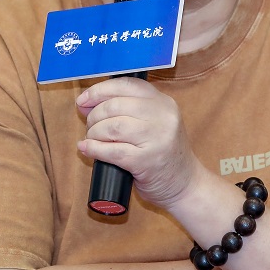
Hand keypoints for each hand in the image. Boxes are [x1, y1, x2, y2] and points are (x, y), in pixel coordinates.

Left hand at [76, 77, 201, 208]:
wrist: (186, 185)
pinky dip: (94, 149)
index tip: (84, 100)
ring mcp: (156, 139)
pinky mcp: (146, 161)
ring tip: (92, 139)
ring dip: (94, 132)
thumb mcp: (155, 123)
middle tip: (90, 126)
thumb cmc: (163, 153)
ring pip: (112, 127)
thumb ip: (129, 110)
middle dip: (94, 115)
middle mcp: (163, 117)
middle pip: (115, 105)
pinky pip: (112, 151)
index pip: (126, 85)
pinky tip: (87, 149)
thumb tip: (87, 104)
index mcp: (164, 102)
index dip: (100, 90)